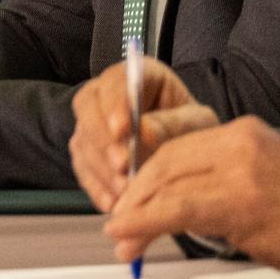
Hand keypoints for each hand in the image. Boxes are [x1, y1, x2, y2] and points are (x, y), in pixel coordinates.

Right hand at [69, 56, 216, 209]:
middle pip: (88, 107)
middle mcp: (108, 95)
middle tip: (123, 164)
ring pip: (83, 140)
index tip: (122, 129)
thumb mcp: (196, 123)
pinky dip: (97, 187)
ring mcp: (94, 123)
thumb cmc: (195, 131)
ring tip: (125, 190)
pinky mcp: (87, 152)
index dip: (115, 103)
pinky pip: (83, 169)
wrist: (191, 155)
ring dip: (102, 168)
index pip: (117, 80)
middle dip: (103, 139)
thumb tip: (142, 132)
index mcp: (139, 75)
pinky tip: (113, 203)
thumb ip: (171, 124)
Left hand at [104, 115, 279, 278]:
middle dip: (133, 195)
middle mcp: (239, 143)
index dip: (144, 176)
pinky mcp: (242, 202)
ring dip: (134, 215)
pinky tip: (131, 236)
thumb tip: (175, 204)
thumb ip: (222, 182)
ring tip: (121, 239)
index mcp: (243, 134)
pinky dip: (146, 223)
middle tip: (118, 224)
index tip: (128, 199)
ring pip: (166, 184)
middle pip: (164, 162)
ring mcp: (241, 170)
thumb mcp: (264, 180)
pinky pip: (179, 210)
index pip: (175, 147)